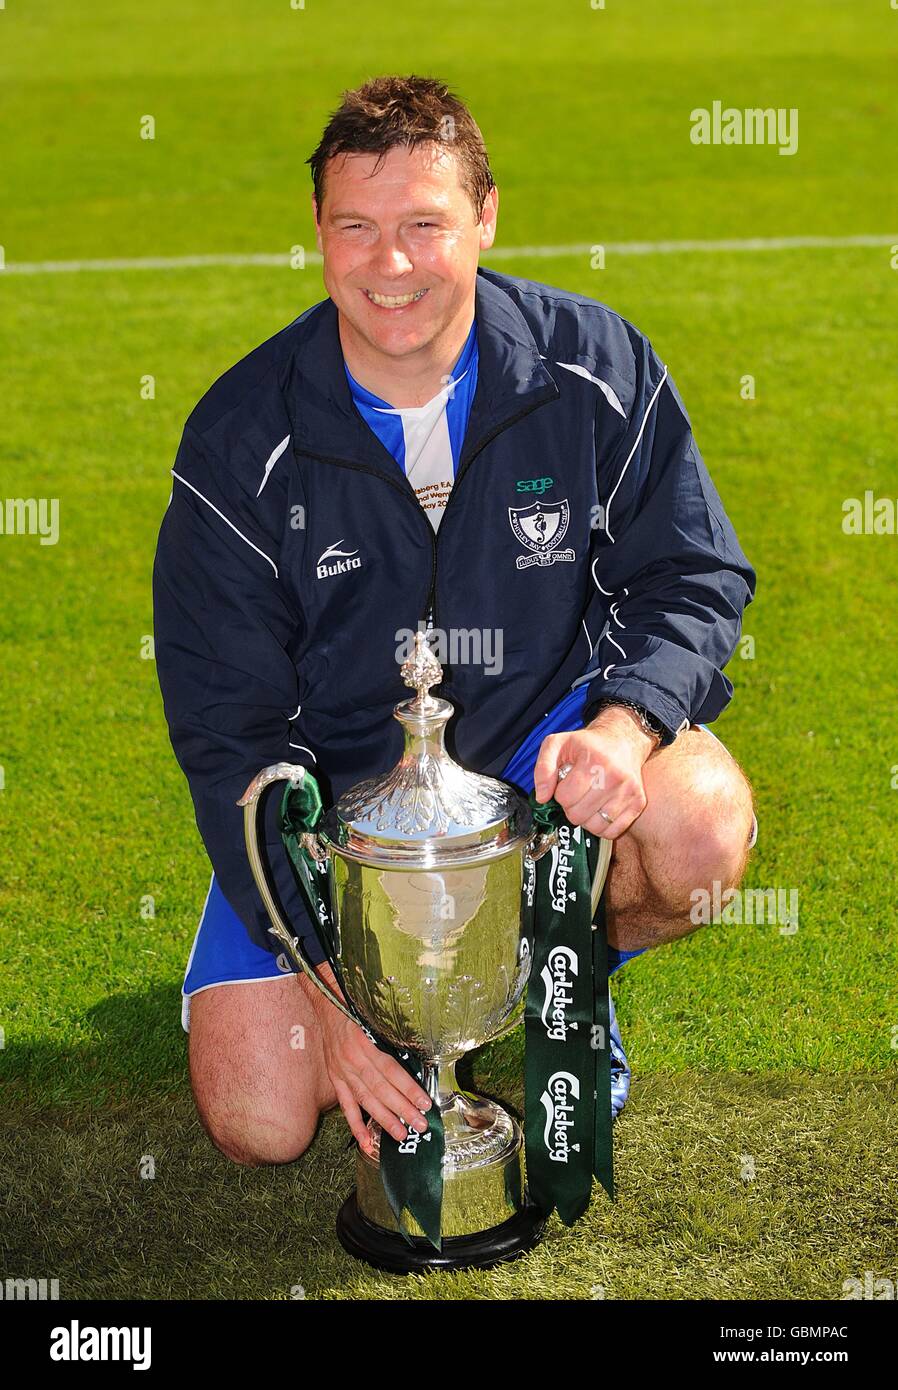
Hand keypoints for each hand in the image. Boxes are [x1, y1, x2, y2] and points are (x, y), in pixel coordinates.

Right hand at [306, 964, 432, 1155]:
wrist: (327, 1005)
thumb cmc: (356, 1010)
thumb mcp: (375, 1018)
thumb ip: (391, 1037)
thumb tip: (418, 1058)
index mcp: (365, 1043)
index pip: (390, 1070)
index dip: (408, 1088)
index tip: (425, 1102)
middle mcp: (353, 1060)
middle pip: (381, 1090)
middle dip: (402, 1109)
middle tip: (420, 1125)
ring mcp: (342, 1072)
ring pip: (365, 1100)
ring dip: (384, 1120)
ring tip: (401, 1135)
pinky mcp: (336, 1080)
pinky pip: (346, 1106)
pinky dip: (356, 1126)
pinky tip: (367, 1142)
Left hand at [532, 704, 656, 839]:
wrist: (622, 741)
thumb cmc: (587, 745)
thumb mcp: (557, 744)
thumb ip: (543, 768)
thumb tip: (542, 797)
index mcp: (594, 761)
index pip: (565, 797)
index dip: (560, 793)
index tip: (566, 784)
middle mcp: (615, 777)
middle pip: (577, 815)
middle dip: (571, 806)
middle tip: (577, 793)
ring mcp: (628, 792)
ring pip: (594, 827)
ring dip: (585, 818)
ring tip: (588, 801)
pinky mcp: (638, 803)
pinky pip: (612, 832)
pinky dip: (601, 826)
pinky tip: (599, 810)